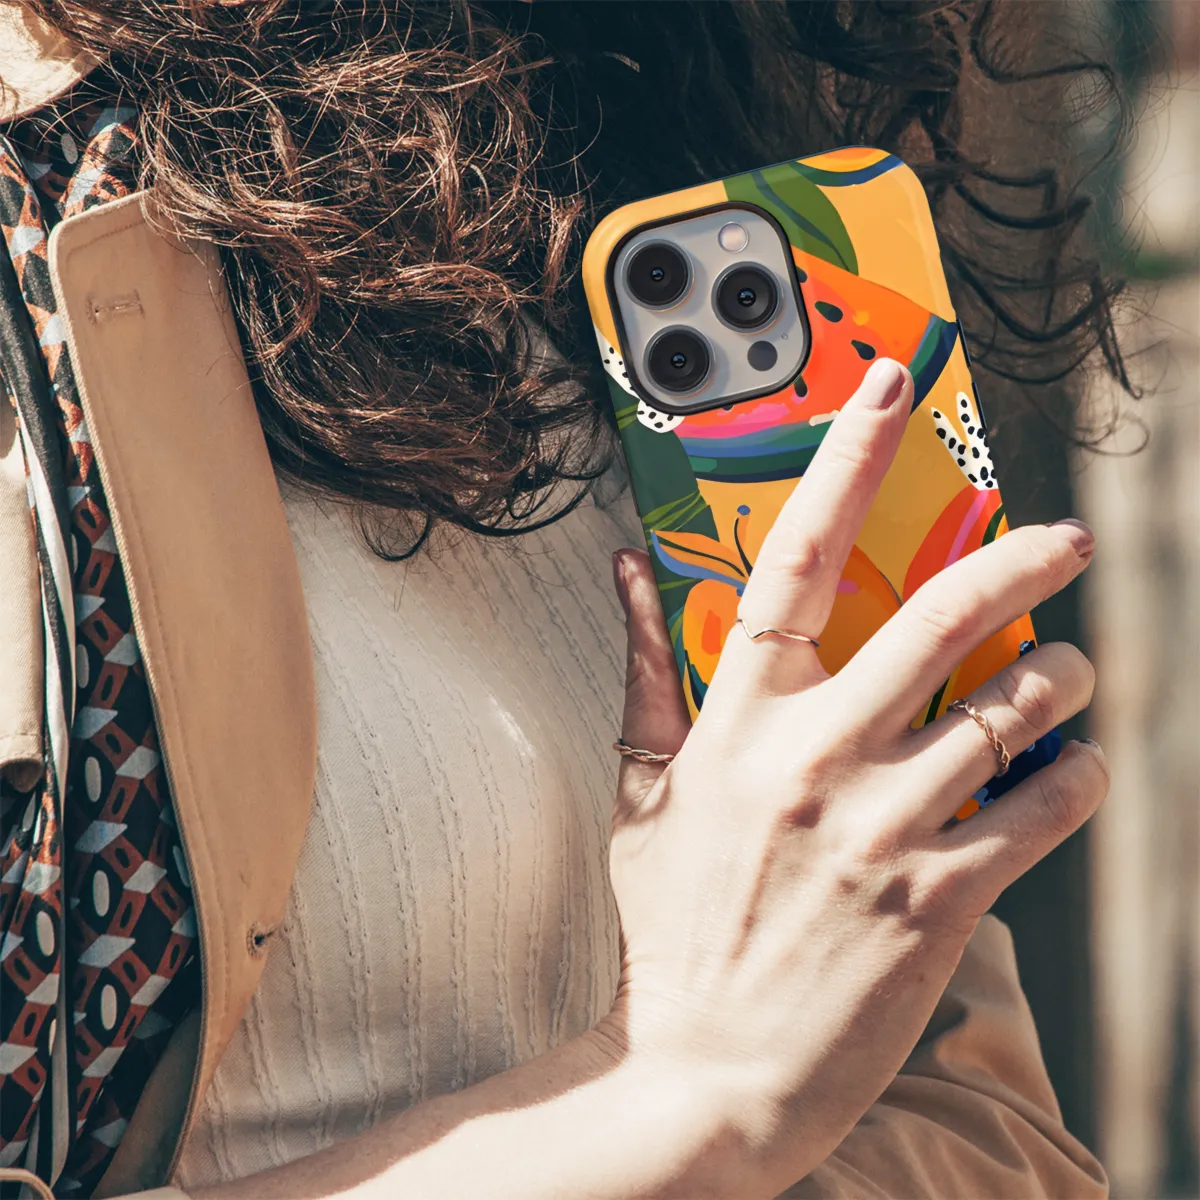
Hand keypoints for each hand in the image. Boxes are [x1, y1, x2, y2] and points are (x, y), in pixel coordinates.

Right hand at [605, 358, 1107, 1194]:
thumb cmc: (674, 929)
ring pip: (1009, 710)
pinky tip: (1070, 767)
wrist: (705, 1071)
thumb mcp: (642, 794)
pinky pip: (1038, 808)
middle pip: (938, 616)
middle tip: (1062, 539)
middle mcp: (815, 759)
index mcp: (739, 723)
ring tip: (1073, 673)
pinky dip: (1073, 775)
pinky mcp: (939, 897)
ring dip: (1062, 678)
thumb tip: (628, 574)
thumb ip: (645, 674)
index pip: (794, 559)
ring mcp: (881, 827)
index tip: (889, 393)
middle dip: (1019, 559)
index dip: (846, 461)